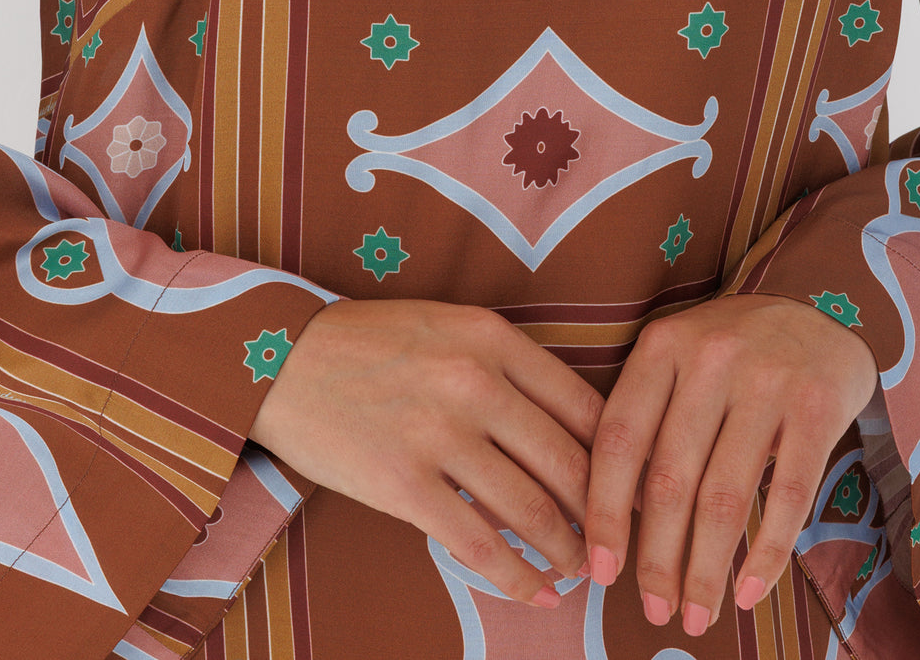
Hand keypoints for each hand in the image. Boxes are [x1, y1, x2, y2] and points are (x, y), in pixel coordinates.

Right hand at [248, 296, 605, 606]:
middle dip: (605, 516)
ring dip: (568, 552)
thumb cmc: (370, 342)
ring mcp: (438, 433)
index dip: (623, 458)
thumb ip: (508, 368)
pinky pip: (478, 544)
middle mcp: (474, 381)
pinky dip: (517, 577)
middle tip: (622, 544)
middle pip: (568, 463)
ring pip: (532, 510)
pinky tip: (537, 592)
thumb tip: (573, 434)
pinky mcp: (403, 484)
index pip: (585, 406)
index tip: (639, 490)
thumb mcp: (448, 327)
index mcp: (492, 337)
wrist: (279, 356)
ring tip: (583, 572)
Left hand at [581, 292, 879, 637]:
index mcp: (659, 347)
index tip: (598, 568)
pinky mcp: (817, 406)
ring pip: (725, 495)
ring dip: (707, 568)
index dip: (604, 510)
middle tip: (653, 608)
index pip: (618, 439)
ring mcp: (766, 381)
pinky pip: (789, 495)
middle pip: (669, 478)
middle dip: (657, 557)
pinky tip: (748, 591)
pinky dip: (768, 553)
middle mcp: (709, 359)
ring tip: (697, 614)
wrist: (813, 304)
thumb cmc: (726, 348)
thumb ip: (646, 417)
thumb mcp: (675, 358)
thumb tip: (614, 518)